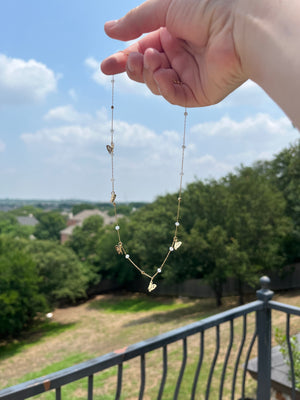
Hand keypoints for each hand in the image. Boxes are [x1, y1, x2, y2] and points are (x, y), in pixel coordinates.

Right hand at [101, 0, 246, 106]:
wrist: (239, 23)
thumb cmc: (207, 7)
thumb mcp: (164, 7)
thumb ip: (135, 21)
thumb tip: (108, 30)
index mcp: (172, 35)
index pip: (141, 51)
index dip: (123, 60)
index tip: (106, 67)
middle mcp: (180, 56)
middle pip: (147, 71)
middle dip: (133, 68)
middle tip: (131, 60)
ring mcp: (190, 75)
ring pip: (157, 84)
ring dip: (148, 73)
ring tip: (153, 58)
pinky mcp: (201, 93)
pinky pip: (174, 96)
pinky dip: (163, 87)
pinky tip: (162, 73)